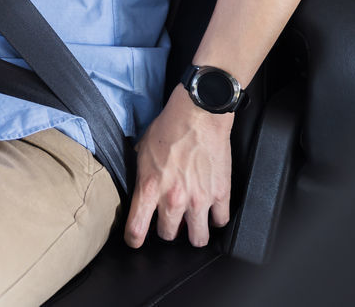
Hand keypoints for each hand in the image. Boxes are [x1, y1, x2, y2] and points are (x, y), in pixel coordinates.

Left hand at [124, 86, 232, 248]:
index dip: (134, 239)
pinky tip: (211, 210)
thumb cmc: (169, 127)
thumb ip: (141, 174)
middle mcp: (173, 199)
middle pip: (169, 236)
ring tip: (192, 222)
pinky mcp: (221, 194)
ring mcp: (199, 199)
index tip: (135, 239)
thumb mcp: (142, 150)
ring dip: (194, 232)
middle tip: (171, 221)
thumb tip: (140, 183)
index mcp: (149, 188)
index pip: (136, 229)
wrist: (198, 114)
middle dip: (168, 230)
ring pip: (198, 238)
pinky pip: (221, 221)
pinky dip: (216, 218)